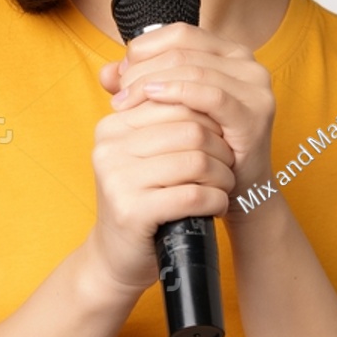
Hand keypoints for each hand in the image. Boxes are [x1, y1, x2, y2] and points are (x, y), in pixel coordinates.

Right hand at [87, 97, 235, 294]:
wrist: (118, 257)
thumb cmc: (143, 200)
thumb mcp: (147, 154)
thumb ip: (166, 120)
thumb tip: (207, 80)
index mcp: (112, 126)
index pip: (177, 102)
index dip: (210, 119)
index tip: (221, 138)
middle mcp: (109, 148)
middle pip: (190, 130)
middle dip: (220, 148)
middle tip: (227, 166)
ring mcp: (117, 179)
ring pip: (196, 161)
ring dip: (222, 176)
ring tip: (223, 186)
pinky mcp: (132, 211)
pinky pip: (193, 194)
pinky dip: (215, 200)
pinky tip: (216, 205)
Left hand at [99, 23, 276, 213]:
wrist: (236, 189)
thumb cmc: (204, 145)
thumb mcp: (170, 109)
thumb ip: (141, 86)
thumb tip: (106, 72)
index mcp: (228, 52)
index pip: (180, 34)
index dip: (145, 49)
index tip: (122, 74)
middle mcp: (247, 63)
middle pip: (182, 52)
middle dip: (143, 70)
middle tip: (119, 93)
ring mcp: (254, 88)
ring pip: (193, 70)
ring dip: (152, 83)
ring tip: (127, 101)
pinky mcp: (253, 114)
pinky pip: (211, 95)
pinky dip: (177, 93)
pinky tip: (153, 100)